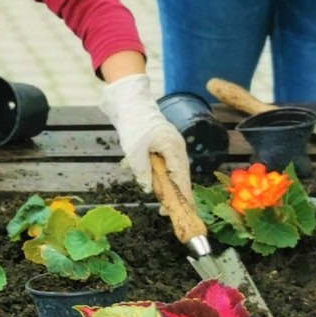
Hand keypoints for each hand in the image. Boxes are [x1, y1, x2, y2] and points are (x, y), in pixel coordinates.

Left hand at [100, 74, 194, 197]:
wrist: (131, 104)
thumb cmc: (134, 124)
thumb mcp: (134, 150)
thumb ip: (142, 170)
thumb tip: (148, 187)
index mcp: (173, 149)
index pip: (181, 177)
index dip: (183, 194)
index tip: (185, 209)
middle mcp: (177, 149)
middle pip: (180, 176)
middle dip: (175, 195)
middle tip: (169, 212)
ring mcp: (171, 148)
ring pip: (173, 172)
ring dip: (167, 187)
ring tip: (163, 205)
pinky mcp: (164, 148)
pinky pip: (166, 166)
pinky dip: (161, 177)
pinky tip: (155, 186)